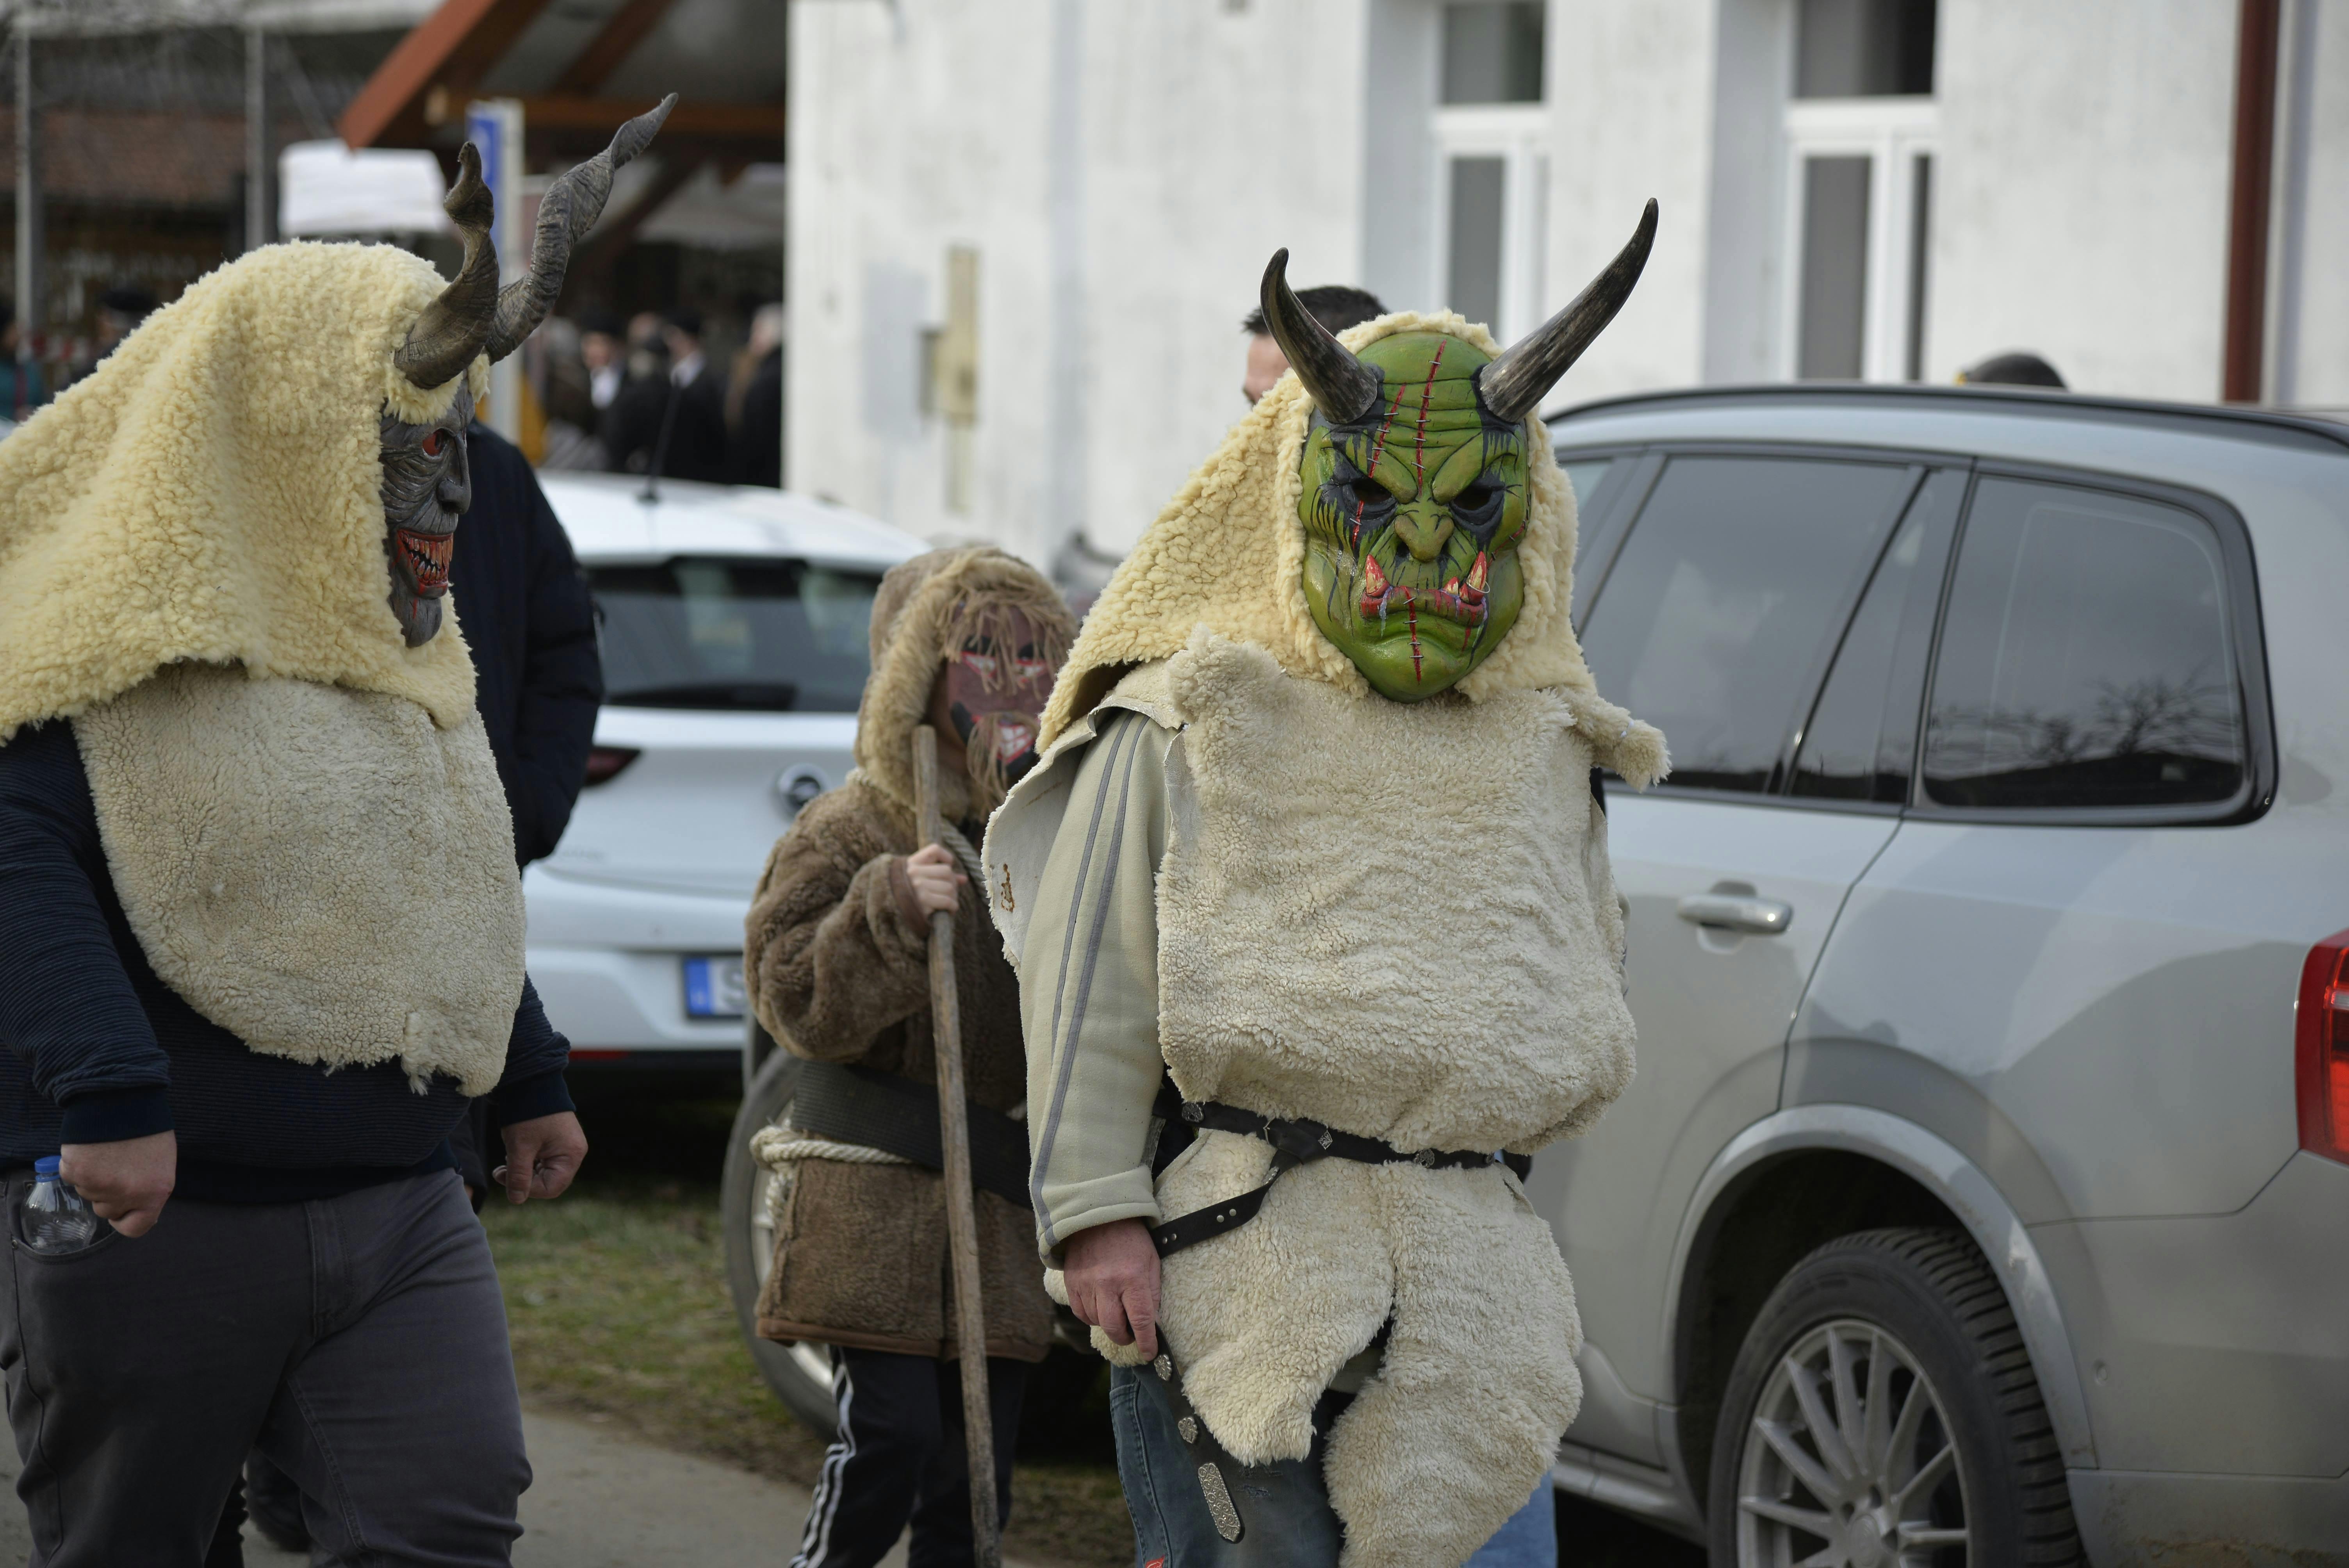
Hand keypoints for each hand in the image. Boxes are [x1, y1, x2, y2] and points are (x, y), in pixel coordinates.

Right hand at [59, 1129, 175, 1237]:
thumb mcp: (161, 1162)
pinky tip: (91, 1147)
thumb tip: (137, 1207)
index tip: (123, 1210)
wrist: (124, 1097)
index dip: (126, 1220)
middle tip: (116, 1166)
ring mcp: (100, 1184)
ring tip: (107, 1151)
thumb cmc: (147, 1127)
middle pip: (107, 1210)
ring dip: (93, 1177)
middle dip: (109, 1193)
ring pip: (88, 1193)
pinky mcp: (77, 1171)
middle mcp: (128, 1194)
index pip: (136, 1227)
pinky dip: (77, 1164)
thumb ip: (149, 1188)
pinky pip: (72, 1176)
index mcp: (155, 1192)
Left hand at [495, 1112, 586, 1204]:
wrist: (531, 1081)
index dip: (527, 1189)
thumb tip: (517, 1200)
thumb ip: (519, 1176)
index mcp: (571, 1155)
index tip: (505, 1178)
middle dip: (524, 1180)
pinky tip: (516, 1154)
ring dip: (524, 1171)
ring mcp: (566, 1146)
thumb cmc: (528, 1114)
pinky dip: (528, 1162)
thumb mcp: (520, 1147)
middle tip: (501, 1171)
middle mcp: (573, 1152)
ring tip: (506, 1162)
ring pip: (544, 1172)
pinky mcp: (557, 1141)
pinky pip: (544, 1161)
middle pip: (549, 1182)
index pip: (551, 1188)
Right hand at [903, 843, 965, 916]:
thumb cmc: (909, 894)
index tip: (948, 865)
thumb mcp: (920, 878)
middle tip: (950, 892)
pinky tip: (950, 909)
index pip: (935, 850)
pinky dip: (953, 906)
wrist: (890, 910)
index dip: (946, 857)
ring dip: (953, 896)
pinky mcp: (922, 902)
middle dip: (953, 883)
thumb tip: (964, 879)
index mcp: (912, 863)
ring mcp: (918, 887)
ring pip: (949, 887)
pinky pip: (947, 901)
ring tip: (949, 901)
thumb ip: (939, 874)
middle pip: (947, 872)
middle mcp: (914, 873)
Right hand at [1063, 1217, 1160, 1359]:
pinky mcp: (1072, 1282)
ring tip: (1115, 1311)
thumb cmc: (1131, 1239)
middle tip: (1131, 1334)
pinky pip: (1080, 1313)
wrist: (1098, 1214)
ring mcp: (1086, 1283)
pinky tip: (1100, 1306)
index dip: (1146, 1342)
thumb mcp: (1151, 1261)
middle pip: (1113, 1328)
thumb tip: (1152, 1324)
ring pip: (1096, 1322)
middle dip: (1124, 1337)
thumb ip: (1152, 1293)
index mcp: (1132, 1277)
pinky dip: (1091, 1316)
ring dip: (1108, 1323)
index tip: (1150, 1353)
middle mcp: (1107, 1283)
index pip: (1141, 1321)